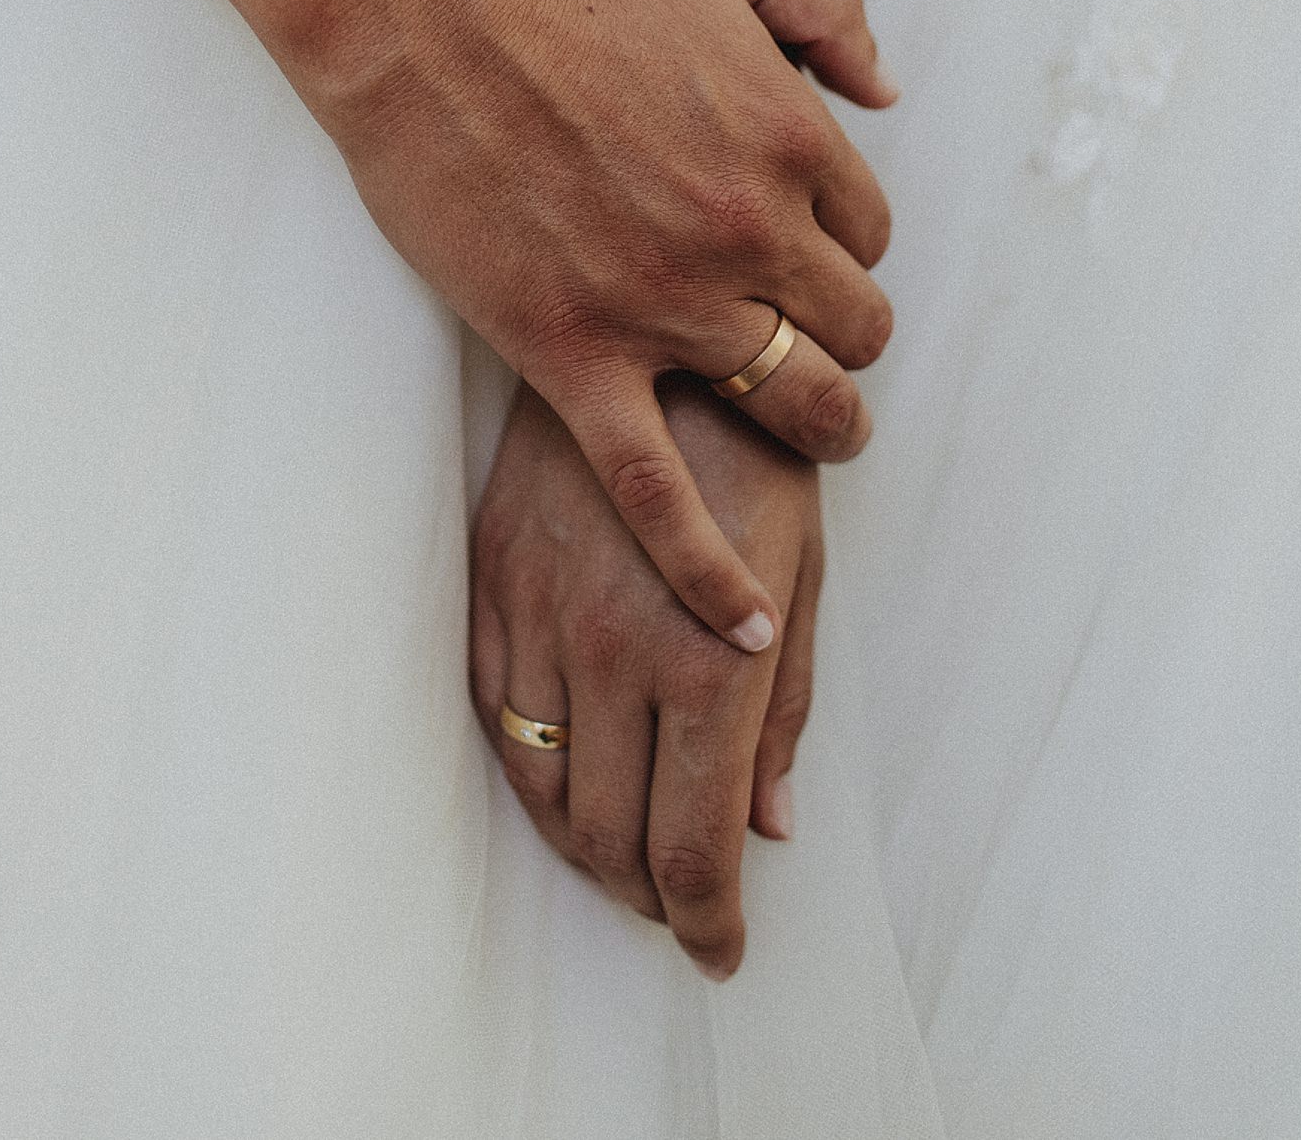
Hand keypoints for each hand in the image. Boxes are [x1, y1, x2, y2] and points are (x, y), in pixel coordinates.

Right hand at [283, 0, 891, 649]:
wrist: (423, 4)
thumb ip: (828, 5)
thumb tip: (887, 85)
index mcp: (794, 140)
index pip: (871, 232)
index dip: (846, 244)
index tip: (813, 248)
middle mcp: (749, 232)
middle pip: (852, 328)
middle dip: (848, 341)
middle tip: (825, 349)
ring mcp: (663, 302)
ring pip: (787, 405)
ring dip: (820, 429)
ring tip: (822, 437)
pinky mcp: (573, 354)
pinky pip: (656, 491)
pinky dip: (705, 569)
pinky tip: (744, 629)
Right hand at [472, 383, 823, 980]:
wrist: (669, 348)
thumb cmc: (764, 460)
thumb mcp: (806, 579)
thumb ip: (783, 711)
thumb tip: (770, 827)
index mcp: (714, 661)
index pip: (695, 844)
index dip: (707, 920)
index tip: (721, 952)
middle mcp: (618, 654)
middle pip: (614, 839)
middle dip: (652, 897)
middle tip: (682, 911)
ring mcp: (544, 622)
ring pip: (547, 791)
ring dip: (589, 849)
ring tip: (630, 864)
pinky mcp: (494, 587)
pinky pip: (496, 719)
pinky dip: (533, 776)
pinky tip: (570, 785)